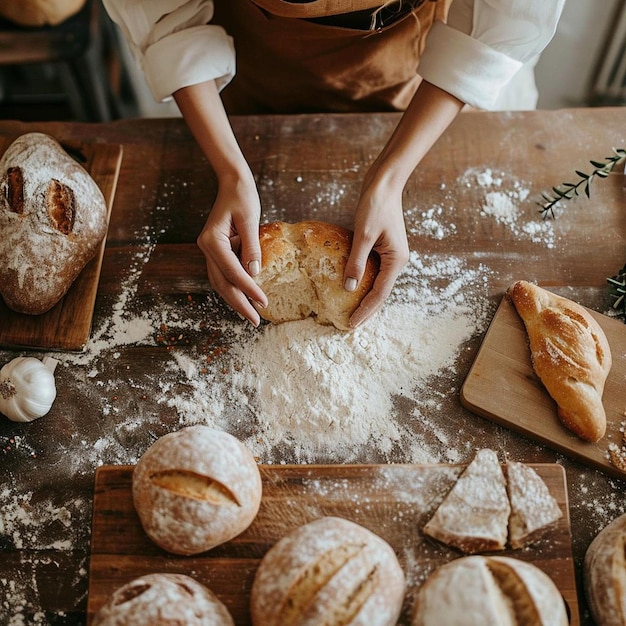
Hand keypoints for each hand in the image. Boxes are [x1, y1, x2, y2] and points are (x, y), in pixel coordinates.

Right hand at [197, 173, 267, 325]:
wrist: (232, 183)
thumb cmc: (242, 196)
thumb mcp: (250, 218)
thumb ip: (251, 245)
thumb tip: (254, 272)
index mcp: (213, 240)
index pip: (232, 271)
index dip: (248, 289)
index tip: (263, 302)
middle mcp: (207, 247)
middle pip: (221, 283)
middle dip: (238, 303)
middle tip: (255, 320)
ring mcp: (209, 250)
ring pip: (220, 282)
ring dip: (235, 300)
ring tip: (251, 315)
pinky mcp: (216, 251)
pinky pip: (223, 275)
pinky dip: (233, 288)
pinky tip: (245, 298)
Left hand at [344, 176, 408, 327]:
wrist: (385, 183)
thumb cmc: (376, 205)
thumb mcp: (363, 234)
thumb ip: (357, 261)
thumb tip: (350, 288)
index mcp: (396, 260)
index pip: (379, 294)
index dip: (365, 311)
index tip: (351, 324)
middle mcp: (396, 261)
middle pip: (380, 293)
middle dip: (366, 310)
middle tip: (349, 326)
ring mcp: (391, 255)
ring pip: (377, 284)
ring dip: (364, 299)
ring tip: (350, 312)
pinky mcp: (383, 248)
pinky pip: (373, 272)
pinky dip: (363, 282)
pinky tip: (351, 288)